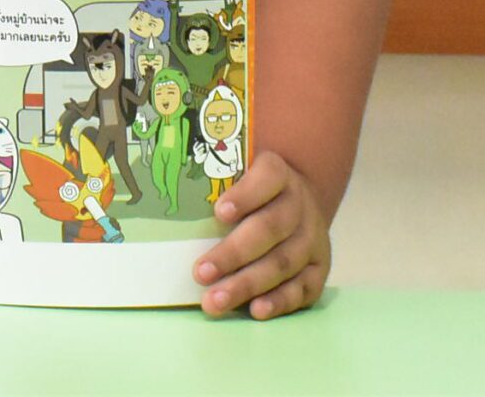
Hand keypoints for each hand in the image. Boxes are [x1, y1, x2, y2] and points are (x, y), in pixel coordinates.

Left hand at [191, 150, 327, 320]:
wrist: (297, 205)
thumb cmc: (252, 194)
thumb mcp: (238, 177)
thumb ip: (213, 182)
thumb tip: (165, 197)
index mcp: (279, 174)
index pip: (268, 177)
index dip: (246, 195)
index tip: (219, 212)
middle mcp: (300, 205)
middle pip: (271, 228)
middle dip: (234, 253)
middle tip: (200, 273)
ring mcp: (312, 239)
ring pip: (283, 262)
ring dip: (247, 284)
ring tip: (214, 301)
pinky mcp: (319, 269)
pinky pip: (303, 288)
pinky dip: (279, 301)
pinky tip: (255, 310)